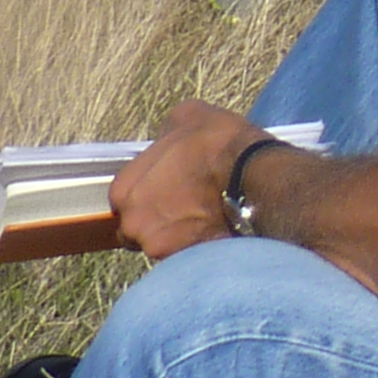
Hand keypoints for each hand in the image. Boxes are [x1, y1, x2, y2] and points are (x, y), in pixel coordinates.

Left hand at [108, 101, 257, 260]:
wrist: (252, 177)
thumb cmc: (219, 144)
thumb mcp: (189, 116)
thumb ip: (167, 133)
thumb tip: (168, 137)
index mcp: (125, 187)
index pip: (126, 198)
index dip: (150, 191)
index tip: (171, 188)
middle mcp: (131, 221)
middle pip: (139, 226)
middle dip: (158, 218)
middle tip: (187, 205)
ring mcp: (154, 245)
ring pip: (161, 244)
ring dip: (177, 235)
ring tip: (204, 219)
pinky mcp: (179, 261)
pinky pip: (183, 256)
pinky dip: (195, 248)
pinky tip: (214, 232)